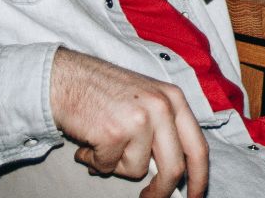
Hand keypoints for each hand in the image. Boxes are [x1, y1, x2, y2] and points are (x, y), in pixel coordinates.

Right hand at [49, 48, 208, 197]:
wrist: (65, 78)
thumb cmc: (103, 92)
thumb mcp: (147, 100)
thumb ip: (164, 130)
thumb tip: (174, 173)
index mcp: (174, 99)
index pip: (197, 148)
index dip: (199, 178)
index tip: (194, 196)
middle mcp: (162, 107)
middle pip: (174, 168)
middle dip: (161, 191)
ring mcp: (139, 120)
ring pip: (137, 169)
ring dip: (116, 164)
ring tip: (104, 142)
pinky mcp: (114, 133)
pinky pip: (108, 166)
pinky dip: (96, 160)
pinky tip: (90, 141)